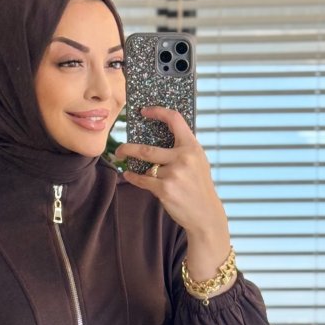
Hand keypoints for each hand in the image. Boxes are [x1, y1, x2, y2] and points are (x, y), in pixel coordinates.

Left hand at [113, 106, 227, 237]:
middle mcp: (183, 158)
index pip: (175, 119)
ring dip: (136, 167)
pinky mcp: (165, 189)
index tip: (144, 111)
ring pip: (146, 167)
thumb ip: (183, 149)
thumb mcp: (198, 162)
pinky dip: (134, 178)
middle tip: (120, 149)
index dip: (158, 112)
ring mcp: (174, 174)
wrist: (205, 214)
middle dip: (127, 149)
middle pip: (146, 149)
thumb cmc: (199, 186)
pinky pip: (143, 180)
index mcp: (192, 147)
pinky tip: (128, 175)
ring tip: (128, 165)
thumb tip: (160, 136)